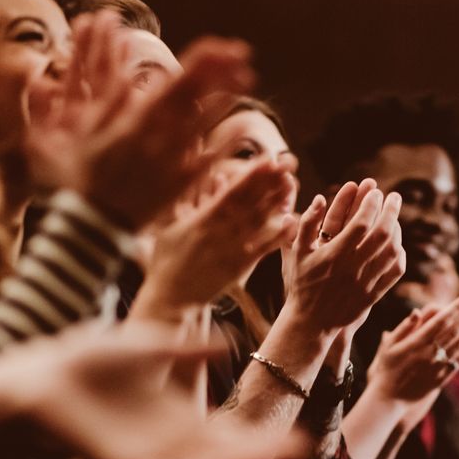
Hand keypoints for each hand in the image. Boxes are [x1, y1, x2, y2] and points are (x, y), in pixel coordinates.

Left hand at [0, 321, 306, 458]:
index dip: (260, 435)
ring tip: (268, 454)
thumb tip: (227, 343)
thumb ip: (183, 349)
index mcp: (171, 419)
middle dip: (259, 453)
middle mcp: (161, 442)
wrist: (26, 374)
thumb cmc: (80, 361)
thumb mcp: (144, 347)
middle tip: (301, 447)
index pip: (226, 433)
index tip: (298, 435)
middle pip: (220, 455)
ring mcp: (139, 454)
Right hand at [30, 15, 255, 230]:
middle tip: (244, 54)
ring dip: (228, 99)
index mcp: (138, 120)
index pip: (178, 81)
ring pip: (208, 125)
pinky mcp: (180, 185)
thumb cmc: (77, 179)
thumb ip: (104, 103)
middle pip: (199, 97)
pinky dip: (227, 144)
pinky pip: (210, 161)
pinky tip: (241, 131)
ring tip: (246, 80)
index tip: (225, 46)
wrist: (91, 227)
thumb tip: (124, 76)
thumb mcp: (79, 134)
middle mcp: (161, 137)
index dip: (206, 61)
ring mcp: (173, 162)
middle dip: (223, 71)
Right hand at [133, 154, 298, 315]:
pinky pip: (262, 249)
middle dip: (268, 183)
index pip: (230, 193)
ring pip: (258, 222)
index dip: (250, 176)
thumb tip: (204, 174)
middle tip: (287, 164)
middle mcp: (220, 232)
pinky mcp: (240, 267)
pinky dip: (277, 235)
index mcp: (202, 220)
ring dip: (276, 203)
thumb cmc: (167, 260)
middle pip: (249, 203)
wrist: (171, 299)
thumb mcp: (169, 225)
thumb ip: (187, 199)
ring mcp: (232, 250)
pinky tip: (292, 221)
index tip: (267, 159)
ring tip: (292, 184)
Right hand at [281, 183, 405, 335]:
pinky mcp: (374, 295)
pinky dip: (400, 254)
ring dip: (397, 230)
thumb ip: (306, 224)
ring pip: (391, 251)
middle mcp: (353, 268)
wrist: (311, 323)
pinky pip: (395, 271)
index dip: (371, 204)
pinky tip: (397, 244)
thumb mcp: (296, 253)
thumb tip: (320, 198)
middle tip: (394, 196)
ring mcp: (366, 282)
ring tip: (395, 218)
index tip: (376, 192)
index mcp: (334, 255)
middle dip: (391, 211)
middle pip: (382, 234)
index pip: (360, 223)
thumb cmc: (301, 285)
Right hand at [367, 296, 458, 403]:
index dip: (456, 308)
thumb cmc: (387, 368)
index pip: (441, 320)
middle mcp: (430, 354)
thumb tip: (417, 311)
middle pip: (454, 330)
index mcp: (416, 343)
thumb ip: (403, 328)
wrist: (389, 398)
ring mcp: (437, 367)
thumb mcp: (389, 345)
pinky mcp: (441, 379)